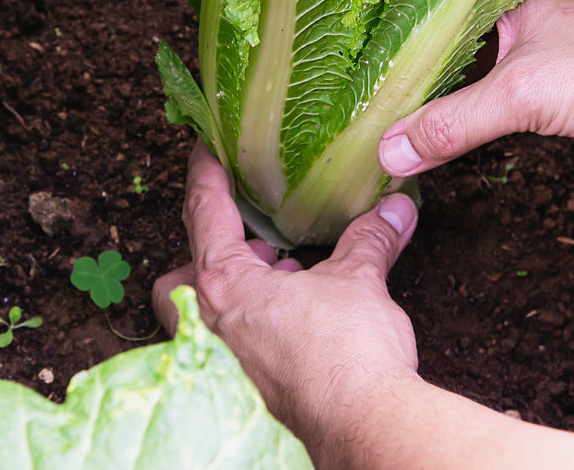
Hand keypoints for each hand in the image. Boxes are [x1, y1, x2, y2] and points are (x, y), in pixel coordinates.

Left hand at [153, 143, 420, 466]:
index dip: (205, 174)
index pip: (202, 212)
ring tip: (283, 278)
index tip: (203, 149)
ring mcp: (224, 365)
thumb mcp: (359, 280)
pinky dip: (259, 329)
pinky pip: (236, 349)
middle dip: (206, 259)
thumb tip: (393, 210)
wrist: (362, 424)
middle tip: (247, 243)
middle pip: (180, 279)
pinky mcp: (247, 392)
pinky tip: (299, 321)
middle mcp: (210, 326)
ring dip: (238, 295)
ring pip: (207, 318)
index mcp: (223, 284)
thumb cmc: (346, 354)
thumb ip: (369, 241)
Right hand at [378, 0, 573, 177]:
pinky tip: (463, 109)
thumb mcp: (519, 96)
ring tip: (405, 96)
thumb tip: (391, 150)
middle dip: (421, 49)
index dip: (397, 14)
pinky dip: (486, 90)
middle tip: (371, 76)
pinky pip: (512, 70)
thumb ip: (451, 123)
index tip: (357, 41)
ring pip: (486, 45)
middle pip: (457, 18)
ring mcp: (555, 22)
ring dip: (456, 72)